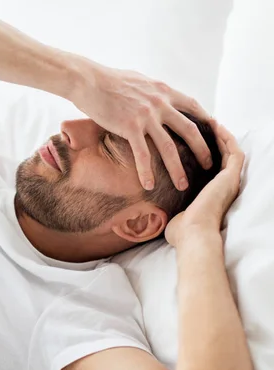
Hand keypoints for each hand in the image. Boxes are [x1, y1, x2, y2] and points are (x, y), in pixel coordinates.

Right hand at [71, 61, 213, 190]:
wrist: (89, 81)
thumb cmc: (108, 80)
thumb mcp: (138, 81)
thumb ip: (151, 92)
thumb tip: (154, 97)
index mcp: (163, 91)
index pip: (192, 106)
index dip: (205, 120)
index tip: (212, 134)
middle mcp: (160, 103)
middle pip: (189, 130)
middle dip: (202, 150)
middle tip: (207, 166)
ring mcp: (146, 116)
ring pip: (169, 147)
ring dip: (177, 168)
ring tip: (182, 185)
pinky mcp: (130, 127)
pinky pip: (142, 154)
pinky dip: (146, 171)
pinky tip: (149, 184)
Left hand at [165, 124, 243, 247]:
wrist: (191, 236)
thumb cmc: (180, 232)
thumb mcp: (172, 216)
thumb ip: (166, 209)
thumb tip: (150, 213)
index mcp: (211, 194)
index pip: (210, 167)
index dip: (204, 152)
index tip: (192, 138)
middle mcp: (222, 186)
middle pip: (221, 156)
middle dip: (213, 139)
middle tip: (203, 123)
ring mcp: (229, 181)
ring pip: (230, 151)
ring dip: (221, 134)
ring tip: (210, 119)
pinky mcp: (230, 178)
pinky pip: (234, 152)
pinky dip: (227, 138)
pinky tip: (216, 125)